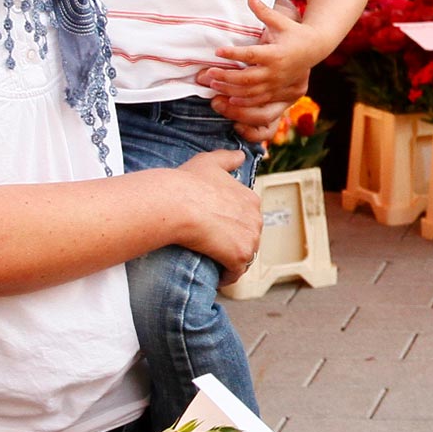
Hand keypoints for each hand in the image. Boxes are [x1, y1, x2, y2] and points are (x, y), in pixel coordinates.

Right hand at [166, 150, 263, 280]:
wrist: (177, 204)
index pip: (246, 217)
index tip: (215, 229)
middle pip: (247, 237)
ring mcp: (250, 238)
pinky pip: (234, 273)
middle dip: (232, 243)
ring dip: (229, 261)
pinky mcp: (240, 256)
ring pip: (243, 256)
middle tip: (210, 247)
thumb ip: (227, 158)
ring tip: (211, 263)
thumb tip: (241, 155)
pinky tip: (213, 276)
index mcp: (250, 199)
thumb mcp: (209, 162)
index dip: (231, 225)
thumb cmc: (188, 183)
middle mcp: (256, 218)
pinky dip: (225, 277)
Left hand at [199, 0, 319, 109]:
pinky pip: (258, 101)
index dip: (233, 54)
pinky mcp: (277, 92)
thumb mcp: (280, 21)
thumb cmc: (294, 32)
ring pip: (250, 93)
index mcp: (275, 53)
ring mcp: (276, 84)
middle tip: (209, 73)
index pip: (251, 55)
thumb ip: (263, 11)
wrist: (314, 49)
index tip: (217, 51)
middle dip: (226, 77)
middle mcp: (275, 71)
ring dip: (230, 90)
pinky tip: (229, 99)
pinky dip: (243, 102)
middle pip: (246, 78)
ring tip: (213, 84)